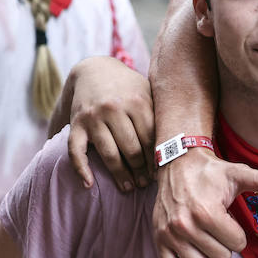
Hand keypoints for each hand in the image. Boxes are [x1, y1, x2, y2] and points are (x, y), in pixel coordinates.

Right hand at [65, 56, 154, 191]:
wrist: (95, 70)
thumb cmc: (130, 87)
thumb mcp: (148, 93)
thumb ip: (159, 114)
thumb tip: (182, 144)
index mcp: (138, 102)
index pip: (151, 139)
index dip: (156, 160)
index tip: (161, 174)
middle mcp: (114, 109)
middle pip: (131, 149)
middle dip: (140, 170)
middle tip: (145, 184)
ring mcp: (93, 117)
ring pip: (108, 153)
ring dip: (119, 174)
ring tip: (128, 188)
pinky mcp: (76, 124)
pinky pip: (76, 150)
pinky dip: (81, 169)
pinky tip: (89, 184)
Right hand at [153, 149, 257, 257]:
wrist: (178, 164)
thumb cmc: (212, 172)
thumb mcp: (239, 174)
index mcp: (207, 212)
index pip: (237, 245)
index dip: (238, 234)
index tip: (230, 220)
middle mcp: (185, 226)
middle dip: (224, 244)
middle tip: (217, 228)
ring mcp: (169, 235)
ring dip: (206, 257)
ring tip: (205, 239)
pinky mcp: (158, 240)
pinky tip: (191, 248)